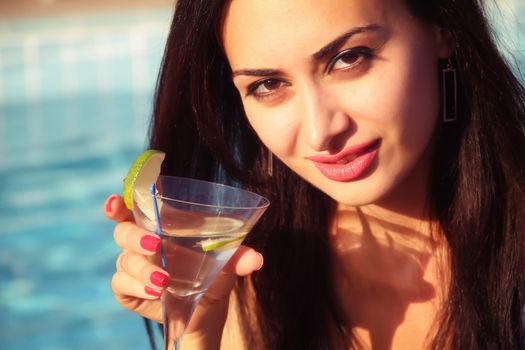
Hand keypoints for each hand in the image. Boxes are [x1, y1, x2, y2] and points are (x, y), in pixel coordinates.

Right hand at [103, 194, 263, 326]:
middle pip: (123, 230)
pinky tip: (155, 292)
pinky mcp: (127, 289)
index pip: (134, 206)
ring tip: (163, 280)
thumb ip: (238, 256)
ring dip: (143, 269)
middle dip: (134, 235)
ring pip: (124, 260)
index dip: (120, 202)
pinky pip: (121, 285)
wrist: (208, 309)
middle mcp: (142, 240)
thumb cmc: (213, 273)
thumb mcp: (228, 262)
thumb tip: (256, 260)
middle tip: (155, 244)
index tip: (116, 202)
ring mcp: (133, 265)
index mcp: (161, 224)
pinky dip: (137, 288)